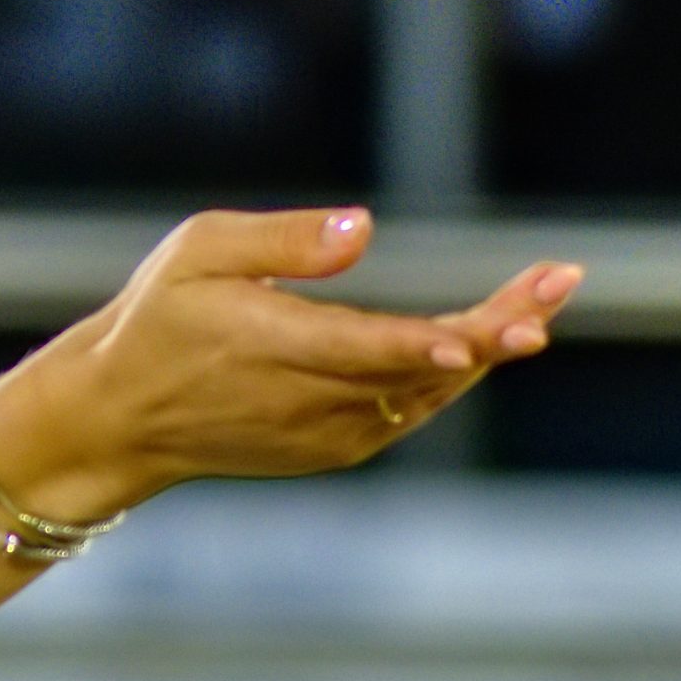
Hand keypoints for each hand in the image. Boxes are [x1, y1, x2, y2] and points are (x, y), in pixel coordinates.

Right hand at [0, 205, 585, 520]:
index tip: (486, 337)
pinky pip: (408, 415)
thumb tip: (364, 230)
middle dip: (495, 329)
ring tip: (540, 298)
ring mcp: (321, 435)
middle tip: (560, 283)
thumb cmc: (158, 320)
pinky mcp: (330, 450)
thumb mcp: (195, 252)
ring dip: (486, 351)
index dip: (429, 346)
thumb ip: (280, 239)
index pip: (364, 351)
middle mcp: (303, 402)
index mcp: (268, 348)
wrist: (120, 419)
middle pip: (418, 372)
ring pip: (425, 397)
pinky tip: (482, 342)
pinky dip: (449, 381)